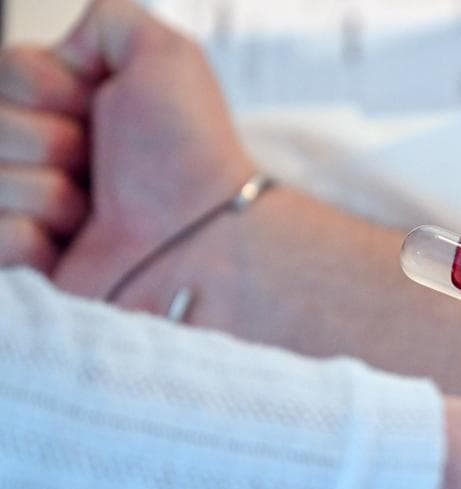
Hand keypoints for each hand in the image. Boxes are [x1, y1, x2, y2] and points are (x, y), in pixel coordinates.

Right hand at [0, 0, 252, 305]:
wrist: (208, 241)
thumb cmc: (191, 157)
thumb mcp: (166, 57)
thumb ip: (109, 21)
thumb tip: (60, 48)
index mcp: (67, 105)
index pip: (6, 73)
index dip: (48, 89)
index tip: (99, 109)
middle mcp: (43, 152)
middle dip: (47, 142)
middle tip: (101, 166)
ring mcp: (30, 207)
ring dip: (49, 194)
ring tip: (98, 210)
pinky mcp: (25, 260)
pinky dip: (32, 239)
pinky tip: (74, 246)